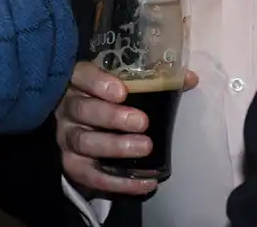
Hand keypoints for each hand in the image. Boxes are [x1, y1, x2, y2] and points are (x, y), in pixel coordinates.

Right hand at [56, 61, 198, 196]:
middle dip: (112, 117)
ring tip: (145, 147)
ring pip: (83, 142)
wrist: (92, 132)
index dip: (97, 82)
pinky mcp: (72, 164)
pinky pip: (91, 176)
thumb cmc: (111, 102)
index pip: (80, 75)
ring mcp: (66, 137)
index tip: (121, 91)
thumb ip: (155, 81)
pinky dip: (118, 181)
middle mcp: (68, 108)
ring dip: (115, 146)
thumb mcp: (128, 86)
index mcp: (78, 82)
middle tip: (142, 122)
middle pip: (81, 109)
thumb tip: (190, 78)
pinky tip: (146, 181)